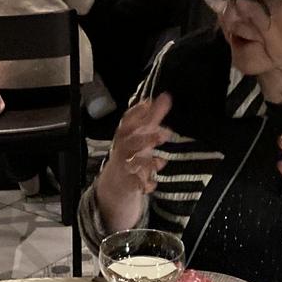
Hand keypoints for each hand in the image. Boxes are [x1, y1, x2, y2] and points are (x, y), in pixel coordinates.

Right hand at [95, 93, 173, 232]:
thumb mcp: (141, 134)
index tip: (148, 104)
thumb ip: (154, 116)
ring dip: (146, 162)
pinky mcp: (128, 184)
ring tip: (160, 161)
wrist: (116, 184)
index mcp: (125, 136)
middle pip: (130, 142)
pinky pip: (135, 185)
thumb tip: (166, 96)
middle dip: (146, 138)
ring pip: (132, 163)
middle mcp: (123, 150)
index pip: (127, 122)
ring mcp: (124, 167)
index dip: (136, 113)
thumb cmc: (131, 152)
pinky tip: (153, 184)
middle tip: (166, 132)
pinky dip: (144, 185)